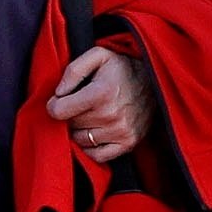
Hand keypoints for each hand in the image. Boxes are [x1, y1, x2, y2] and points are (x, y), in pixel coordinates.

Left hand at [47, 45, 154, 162]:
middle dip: (71, 114)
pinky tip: (96, 132)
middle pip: (70, 125)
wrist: (157, 81)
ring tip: (91, 116)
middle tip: (82, 104)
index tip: (61, 100)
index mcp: (101, 93)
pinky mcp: (128, 143)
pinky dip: (91, 147)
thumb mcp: (99, 55)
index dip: (54, 104)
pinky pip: (97, 156)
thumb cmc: (123, 68)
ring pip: (80, 140)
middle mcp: (110, 115)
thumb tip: (58, 93)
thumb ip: (73, 70)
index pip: (58, 111)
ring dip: (81, 130)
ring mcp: (121, 132)